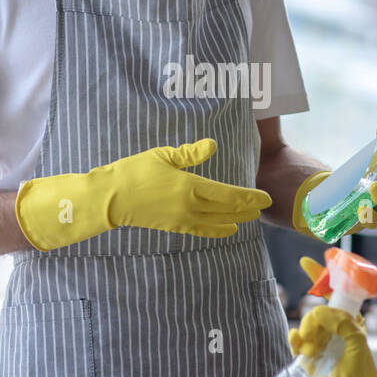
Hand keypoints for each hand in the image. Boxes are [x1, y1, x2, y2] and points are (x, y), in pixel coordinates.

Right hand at [15, 138, 270, 250]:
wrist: (111, 197)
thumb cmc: (134, 171)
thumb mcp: (163, 156)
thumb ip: (190, 154)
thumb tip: (213, 145)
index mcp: (190, 186)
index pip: (228, 194)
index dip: (249, 196)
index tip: (264, 196)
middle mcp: (190, 206)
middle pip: (227, 209)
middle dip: (248, 208)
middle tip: (265, 206)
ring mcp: (182, 218)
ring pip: (217, 221)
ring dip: (235, 219)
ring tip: (251, 218)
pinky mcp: (173, 226)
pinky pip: (201, 230)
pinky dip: (216, 230)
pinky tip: (227, 230)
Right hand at [288, 283, 376, 376]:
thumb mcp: (356, 344)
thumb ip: (341, 322)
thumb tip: (319, 312)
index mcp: (351, 323)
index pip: (337, 293)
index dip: (322, 276)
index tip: (306, 262)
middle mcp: (335, 330)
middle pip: (316, 309)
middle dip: (312, 317)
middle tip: (312, 333)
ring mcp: (321, 343)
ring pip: (305, 324)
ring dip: (304, 332)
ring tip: (311, 348)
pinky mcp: (308, 357)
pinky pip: (297, 340)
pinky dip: (295, 339)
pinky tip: (300, 345)